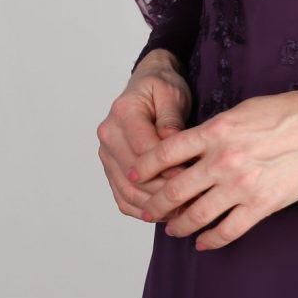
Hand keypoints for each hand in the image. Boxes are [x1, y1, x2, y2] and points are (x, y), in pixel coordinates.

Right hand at [97, 49, 196, 221]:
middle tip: (191, 199)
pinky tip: (165, 212)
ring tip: (182, 211)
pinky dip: (142, 209)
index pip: (143, 149)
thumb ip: (171, 118)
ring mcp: (107, 153)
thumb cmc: (163, 87)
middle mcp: (109, 134)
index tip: (190, 175)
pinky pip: (122, 197)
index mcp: (123, 112)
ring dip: (153, 206)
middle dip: (163, 191)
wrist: (147, 85)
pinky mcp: (111, 167)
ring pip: (126, 191)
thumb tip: (171, 141)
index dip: (167, 166)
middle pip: (133, 175)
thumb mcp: (173, 93)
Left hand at [126, 80, 297, 250]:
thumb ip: (216, 130)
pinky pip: (227, 231)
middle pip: (174, 189)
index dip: (144, 166)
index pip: (166, 152)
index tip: (134, 175)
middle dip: (155, 203)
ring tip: (172, 229)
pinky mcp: (261, 205)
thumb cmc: (289, 112)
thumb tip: (193, 146)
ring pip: (196, 215)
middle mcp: (222, 160)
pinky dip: (211, 240)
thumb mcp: (243, 110)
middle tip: (147, 211)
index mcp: (216, 131)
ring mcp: (241, 185)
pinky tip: (203, 242)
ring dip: (179, 225)